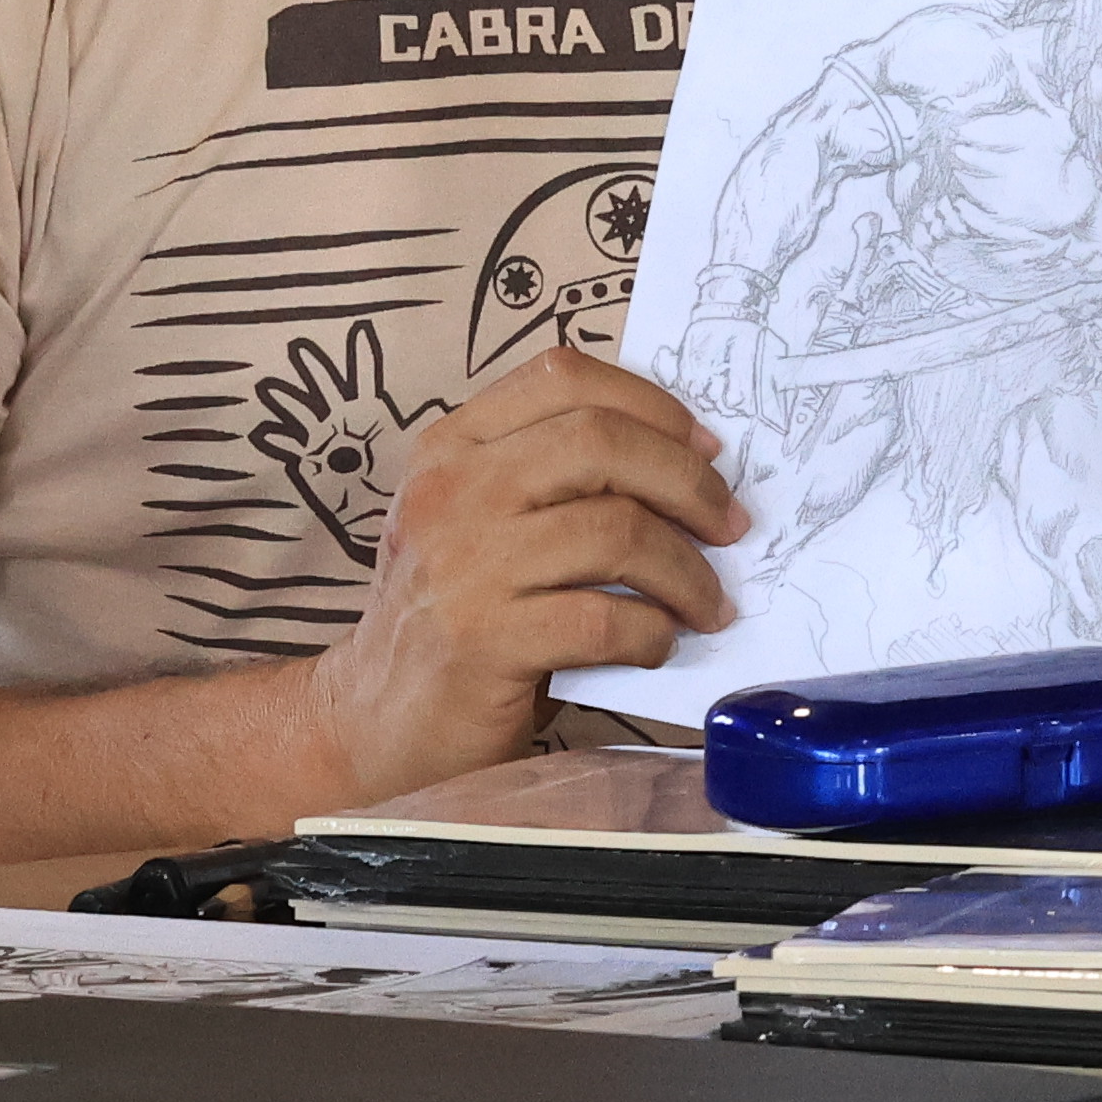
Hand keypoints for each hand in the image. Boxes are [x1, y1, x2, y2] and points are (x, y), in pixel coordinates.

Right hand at [309, 347, 744, 802]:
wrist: (371, 724)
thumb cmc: (455, 620)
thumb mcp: (482, 526)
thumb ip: (553, 483)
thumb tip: (689, 465)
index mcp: (450, 447)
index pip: (563, 377)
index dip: (652, 404)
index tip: (707, 447)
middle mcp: (450, 491)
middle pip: (600, 442)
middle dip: (688, 481)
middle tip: (730, 525)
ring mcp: (462, 564)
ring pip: (615, 531)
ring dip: (686, 571)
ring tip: (708, 604)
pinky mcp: (481, 641)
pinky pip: (603, 619)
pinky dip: (652, 633)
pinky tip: (657, 646)